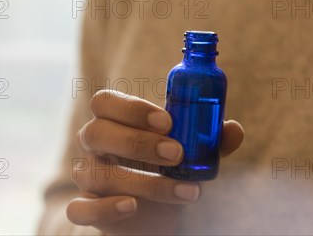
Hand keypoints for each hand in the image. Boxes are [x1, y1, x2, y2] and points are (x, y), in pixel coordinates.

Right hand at [66, 90, 243, 234]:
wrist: (156, 211)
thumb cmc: (168, 169)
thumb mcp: (192, 154)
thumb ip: (209, 141)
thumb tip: (234, 130)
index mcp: (114, 120)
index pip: (105, 102)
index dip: (132, 108)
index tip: (167, 121)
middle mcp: (94, 144)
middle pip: (96, 132)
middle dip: (137, 142)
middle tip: (176, 154)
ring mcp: (87, 176)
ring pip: (96, 173)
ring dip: (142, 181)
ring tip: (184, 191)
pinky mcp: (85, 208)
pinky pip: (79, 208)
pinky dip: (104, 208)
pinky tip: (132, 207)